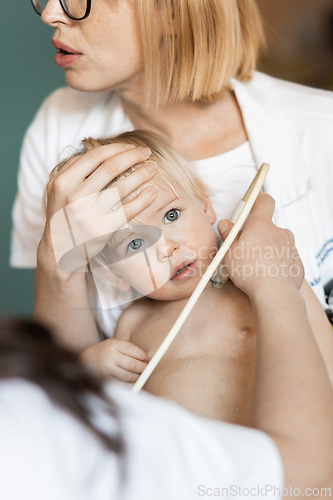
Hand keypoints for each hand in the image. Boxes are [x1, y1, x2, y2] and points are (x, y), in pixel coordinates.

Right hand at [40, 143, 157, 271]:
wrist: (59, 250)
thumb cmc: (63, 215)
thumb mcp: (58, 190)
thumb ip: (72, 169)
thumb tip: (98, 151)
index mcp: (63, 181)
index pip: (95, 156)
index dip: (117, 149)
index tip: (132, 147)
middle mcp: (75, 196)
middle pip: (110, 167)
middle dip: (133, 157)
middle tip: (147, 153)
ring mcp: (89, 213)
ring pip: (121, 187)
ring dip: (141, 174)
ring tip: (153, 168)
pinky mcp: (101, 229)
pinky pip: (127, 210)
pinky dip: (142, 199)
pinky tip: (152, 191)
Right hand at [80, 339, 147, 382]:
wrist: (83, 362)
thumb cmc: (103, 353)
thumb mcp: (113, 346)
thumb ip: (127, 350)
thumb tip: (146, 360)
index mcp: (112, 345)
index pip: (132, 349)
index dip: (142, 355)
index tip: (146, 358)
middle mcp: (109, 356)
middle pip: (132, 364)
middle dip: (143, 368)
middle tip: (146, 369)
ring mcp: (106, 370)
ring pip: (128, 376)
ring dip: (137, 377)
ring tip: (139, 376)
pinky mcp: (104, 381)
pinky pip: (122, 384)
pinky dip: (129, 384)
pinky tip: (130, 382)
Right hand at [217, 193, 303, 296]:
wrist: (274, 293)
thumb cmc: (251, 272)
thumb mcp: (229, 252)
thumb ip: (228, 235)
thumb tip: (225, 225)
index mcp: (261, 225)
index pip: (264, 202)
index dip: (259, 198)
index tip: (253, 199)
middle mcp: (279, 233)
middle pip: (268, 226)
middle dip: (257, 233)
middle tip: (244, 246)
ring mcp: (290, 247)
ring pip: (276, 242)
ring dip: (266, 248)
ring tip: (254, 264)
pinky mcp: (295, 263)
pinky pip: (284, 257)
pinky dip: (276, 262)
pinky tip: (266, 274)